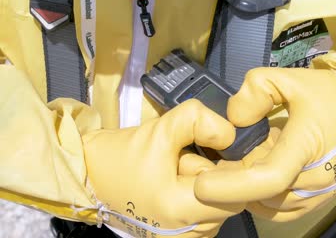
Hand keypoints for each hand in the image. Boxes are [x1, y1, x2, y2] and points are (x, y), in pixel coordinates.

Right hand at [83, 100, 243, 237]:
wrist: (88, 178)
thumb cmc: (121, 156)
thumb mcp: (160, 128)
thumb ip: (198, 122)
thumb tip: (229, 135)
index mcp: (180, 210)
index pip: (234, 193)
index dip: (226, 170)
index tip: (208, 155)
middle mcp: (184, 235)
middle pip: (225, 202)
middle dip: (210, 178)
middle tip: (182, 164)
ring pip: (215, 210)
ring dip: (203, 191)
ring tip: (174, 178)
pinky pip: (203, 218)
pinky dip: (195, 202)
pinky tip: (174, 190)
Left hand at [195, 68, 335, 221]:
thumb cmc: (328, 98)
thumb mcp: (290, 79)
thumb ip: (257, 89)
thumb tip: (235, 118)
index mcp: (307, 146)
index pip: (269, 177)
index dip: (232, 186)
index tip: (202, 185)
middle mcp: (315, 179)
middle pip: (262, 197)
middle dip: (231, 186)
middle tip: (214, 166)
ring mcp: (318, 194)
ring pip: (269, 207)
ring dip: (246, 193)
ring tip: (237, 168)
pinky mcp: (317, 201)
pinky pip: (281, 212)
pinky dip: (261, 200)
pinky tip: (253, 180)